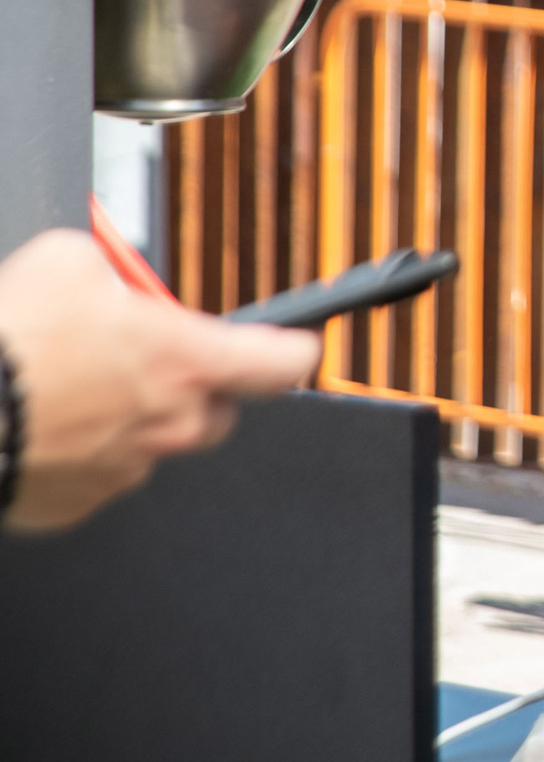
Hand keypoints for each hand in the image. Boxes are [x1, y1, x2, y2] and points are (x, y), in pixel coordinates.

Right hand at [0, 230, 319, 530]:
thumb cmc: (6, 341)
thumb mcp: (69, 261)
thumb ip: (110, 272)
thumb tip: (103, 277)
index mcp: (185, 361)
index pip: (281, 363)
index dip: (290, 350)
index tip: (292, 346)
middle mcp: (167, 423)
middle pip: (215, 411)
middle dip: (192, 388)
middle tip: (143, 361)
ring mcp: (122, 471)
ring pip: (149, 444)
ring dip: (124, 419)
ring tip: (66, 389)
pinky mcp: (74, 506)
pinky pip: (93, 477)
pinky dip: (74, 454)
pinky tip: (38, 426)